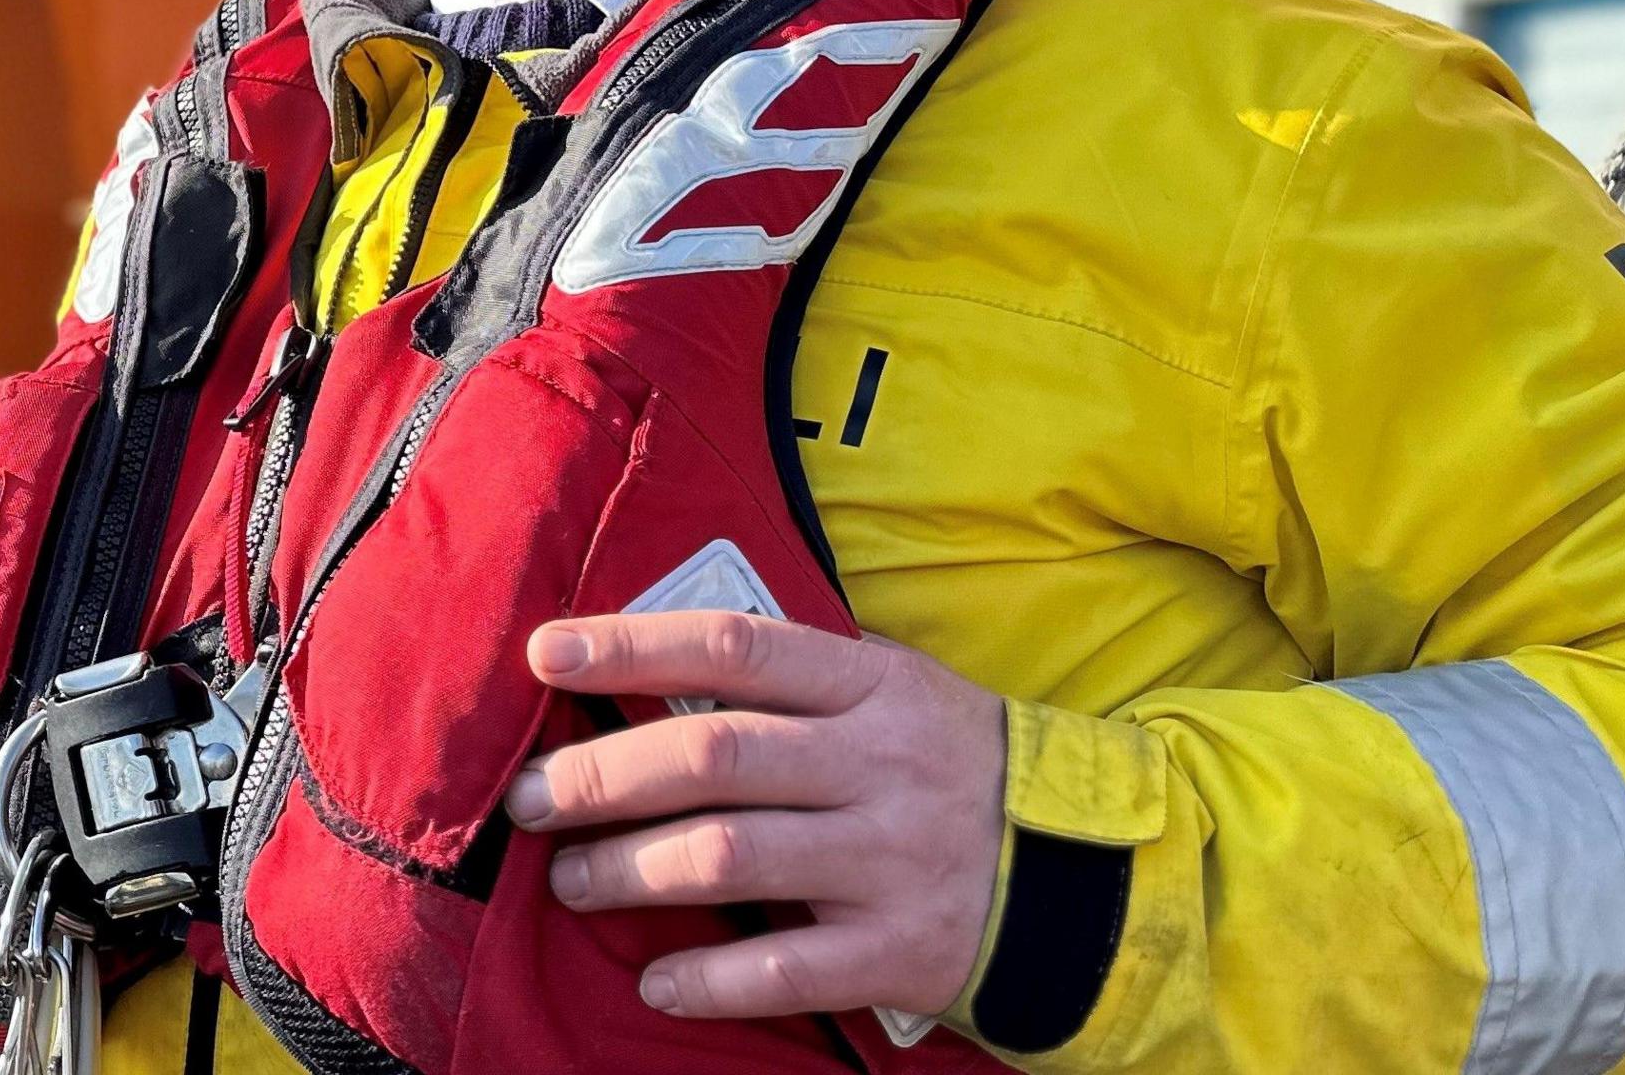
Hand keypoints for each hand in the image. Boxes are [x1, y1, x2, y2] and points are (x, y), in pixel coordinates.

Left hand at [509, 609, 1005, 1022]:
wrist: (1096, 875)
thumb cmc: (956, 769)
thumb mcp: (895, 695)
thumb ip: (793, 685)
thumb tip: (649, 673)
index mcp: (871, 687)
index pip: (734, 645)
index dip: (632, 646)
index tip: (545, 655)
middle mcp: (878, 765)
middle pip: (713, 755)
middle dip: (600, 777)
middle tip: (528, 800)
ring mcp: (890, 860)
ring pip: (730, 857)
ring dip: (629, 869)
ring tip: (570, 879)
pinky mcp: (902, 951)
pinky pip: (785, 969)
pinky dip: (708, 979)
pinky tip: (654, 978)